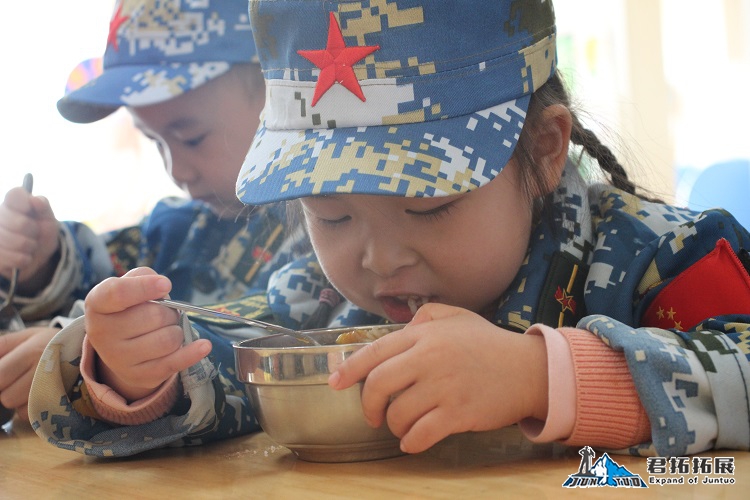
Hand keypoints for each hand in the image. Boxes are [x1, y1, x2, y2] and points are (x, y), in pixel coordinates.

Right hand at [0, 186, 59, 286]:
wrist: (37, 257)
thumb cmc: (41, 234)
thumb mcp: (48, 220)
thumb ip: (44, 207)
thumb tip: (35, 199)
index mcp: (13, 203)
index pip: (15, 194)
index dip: (24, 203)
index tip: (29, 210)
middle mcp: (0, 216)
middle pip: (18, 222)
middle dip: (33, 231)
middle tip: (34, 232)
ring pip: (12, 241)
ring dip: (28, 247)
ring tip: (30, 245)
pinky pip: (7, 257)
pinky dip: (22, 259)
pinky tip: (24, 256)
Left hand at [0, 326, 59, 420]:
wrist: (87, 350)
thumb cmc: (51, 342)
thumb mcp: (27, 335)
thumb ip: (1, 345)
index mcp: (31, 353)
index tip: (3, 374)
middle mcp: (43, 373)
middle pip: (6, 397)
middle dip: (5, 389)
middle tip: (14, 379)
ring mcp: (53, 390)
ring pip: (16, 408)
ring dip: (16, 399)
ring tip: (26, 385)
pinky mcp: (58, 402)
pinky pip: (30, 413)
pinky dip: (27, 407)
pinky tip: (34, 394)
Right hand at [84, 267, 211, 401]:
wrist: (120, 348)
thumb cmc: (129, 308)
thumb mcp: (129, 286)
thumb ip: (143, 276)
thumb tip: (162, 287)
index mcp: (97, 304)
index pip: (118, 294)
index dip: (144, 287)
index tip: (166, 285)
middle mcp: (102, 333)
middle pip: (154, 316)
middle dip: (169, 311)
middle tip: (163, 314)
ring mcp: (119, 359)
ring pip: (168, 339)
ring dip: (176, 330)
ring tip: (166, 329)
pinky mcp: (139, 376)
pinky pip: (174, 363)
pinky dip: (193, 352)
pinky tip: (204, 345)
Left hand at [329, 303, 548, 453]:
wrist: (529, 370)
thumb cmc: (489, 343)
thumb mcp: (458, 316)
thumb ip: (426, 316)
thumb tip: (401, 327)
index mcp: (424, 335)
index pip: (375, 351)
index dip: (349, 369)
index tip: (334, 383)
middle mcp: (429, 359)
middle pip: (379, 385)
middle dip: (368, 405)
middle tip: (371, 415)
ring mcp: (443, 387)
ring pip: (398, 413)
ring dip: (393, 425)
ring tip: (402, 425)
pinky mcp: (458, 413)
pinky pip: (420, 434)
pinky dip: (411, 442)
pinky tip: (413, 440)